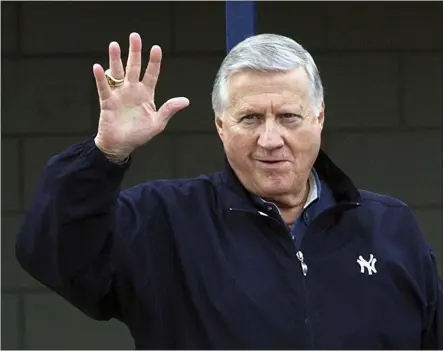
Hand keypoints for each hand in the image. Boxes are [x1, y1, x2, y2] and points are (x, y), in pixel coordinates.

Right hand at [92, 32, 189, 157]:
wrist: (121, 146)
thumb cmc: (139, 135)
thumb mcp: (157, 123)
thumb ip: (169, 109)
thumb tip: (185, 101)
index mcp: (146, 94)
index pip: (151, 74)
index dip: (154, 62)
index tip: (156, 48)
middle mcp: (132, 90)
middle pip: (134, 67)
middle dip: (134, 52)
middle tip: (135, 36)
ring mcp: (119, 94)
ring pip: (117, 73)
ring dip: (115, 59)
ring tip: (115, 45)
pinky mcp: (107, 101)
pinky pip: (104, 87)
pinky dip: (100, 78)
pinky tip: (98, 67)